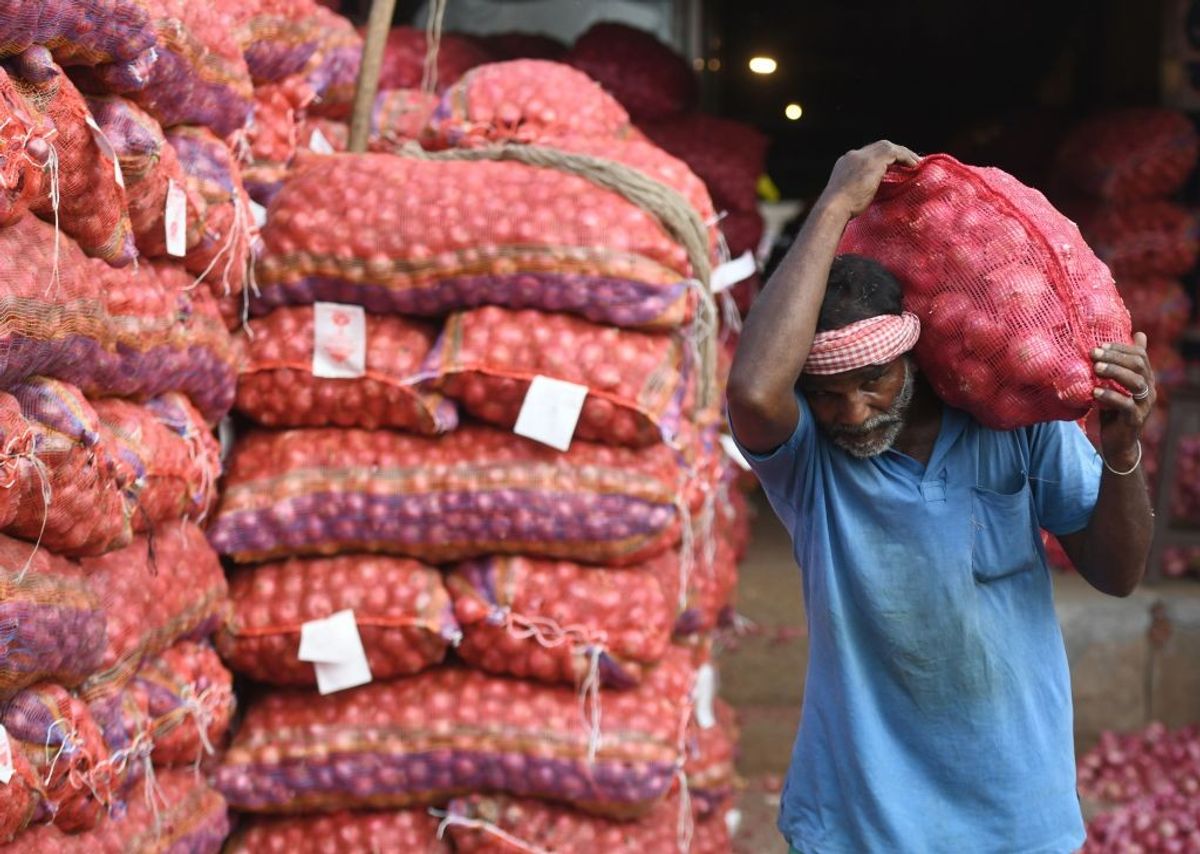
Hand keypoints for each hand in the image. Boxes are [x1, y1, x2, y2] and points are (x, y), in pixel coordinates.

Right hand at [818, 140, 920, 218]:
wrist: (834, 207)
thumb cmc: (839, 209)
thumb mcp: (848, 195)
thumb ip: (858, 188)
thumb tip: (868, 194)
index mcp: (845, 163)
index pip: (866, 155)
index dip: (882, 159)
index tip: (893, 167)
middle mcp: (853, 156)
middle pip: (878, 147)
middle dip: (894, 153)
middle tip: (907, 161)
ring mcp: (862, 156)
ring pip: (888, 147)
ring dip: (903, 153)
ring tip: (915, 162)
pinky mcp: (873, 161)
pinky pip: (895, 152)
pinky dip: (906, 157)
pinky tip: (914, 165)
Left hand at [1092, 332, 1155, 467]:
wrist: (1117, 443)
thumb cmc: (1114, 411)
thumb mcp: (1115, 387)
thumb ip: (1118, 368)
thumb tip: (1122, 342)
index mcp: (1145, 379)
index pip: (1140, 355)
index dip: (1121, 348)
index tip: (1101, 345)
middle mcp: (1149, 389)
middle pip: (1139, 365)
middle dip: (1116, 357)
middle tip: (1094, 354)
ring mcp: (1144, 405)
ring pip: (1136, 382)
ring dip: (1114, 372)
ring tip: (1095, 368)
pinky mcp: (1135, 419)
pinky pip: (1126, 404)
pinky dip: (1110, 396)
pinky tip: (1095, 392)